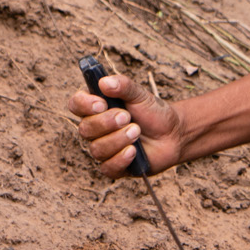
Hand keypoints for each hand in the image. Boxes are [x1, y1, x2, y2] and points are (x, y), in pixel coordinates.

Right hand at [69, 73, 183, 175]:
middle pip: (85, 129)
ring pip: (97, 149)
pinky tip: (134, 151)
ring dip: (118, 139)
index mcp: (96, 108)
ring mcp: (104, 148)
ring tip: (137, 131)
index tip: (101, 104)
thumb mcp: (140, 94)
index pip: (76, 104)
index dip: (84, 105)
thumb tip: (104, 82)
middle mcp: (95, 129)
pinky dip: (120, 158)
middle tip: (127, 117)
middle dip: (107, 123)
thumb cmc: (153, 112)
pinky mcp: (114, 166)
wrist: (173, 134)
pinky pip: (108, 167)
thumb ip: (124, 86)